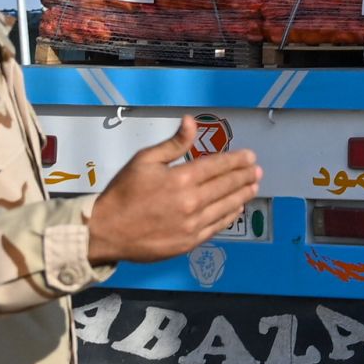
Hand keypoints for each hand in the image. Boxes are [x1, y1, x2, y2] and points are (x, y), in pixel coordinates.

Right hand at [86, 116, 262, 264]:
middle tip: (257, 170)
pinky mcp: (190, 241)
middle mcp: (192, 202)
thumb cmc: (123, 192)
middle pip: (226, 186)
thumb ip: (173, 144)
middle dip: (244, 176)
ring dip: (242, 195)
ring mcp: (193, 224)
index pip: (217, 166)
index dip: (236, 160)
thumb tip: (191, 121)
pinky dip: (230, 216)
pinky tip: (237, 209)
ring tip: (253, 187)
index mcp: (181, 178)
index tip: (250, 156)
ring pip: (226, 207)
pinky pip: (217, 227)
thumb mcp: (144, 160)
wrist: (107, 230)